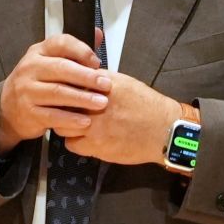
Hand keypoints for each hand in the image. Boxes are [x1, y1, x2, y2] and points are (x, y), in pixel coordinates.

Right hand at [0, 35, 110, 154]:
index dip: (82, 51)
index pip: (61, 43)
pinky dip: (70, 119)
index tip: (97, 62)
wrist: (9, 107)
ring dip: (82, 98)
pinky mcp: (28, 111)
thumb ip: (74, 50)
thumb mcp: (50, 61)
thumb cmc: (37, 82)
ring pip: (58, 92)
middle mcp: (30, 68)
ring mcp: (26, 90)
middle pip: (61, 68)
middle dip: (87, 77)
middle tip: (106, 84)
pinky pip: (52, 115)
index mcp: (38, 52)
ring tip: (101, 102)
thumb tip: (99, 34)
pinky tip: (85, 121)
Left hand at [64, 70, 179, 165]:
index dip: (64, 87)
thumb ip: (100, 80)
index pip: (69, 81)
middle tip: (65, 108)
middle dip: (61, 105)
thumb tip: (82, 78)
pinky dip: (74, 141)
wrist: (163, 130)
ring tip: (74, 124)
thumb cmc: (147, 105)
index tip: (64, 90)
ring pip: (62, 125)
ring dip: (65, 124)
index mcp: (101, 85)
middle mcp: (94, 104)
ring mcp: (93, 126)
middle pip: (61, 103)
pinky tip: (83, 138)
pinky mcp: (95, 145)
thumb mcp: (123, 83)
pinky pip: (71, 144)